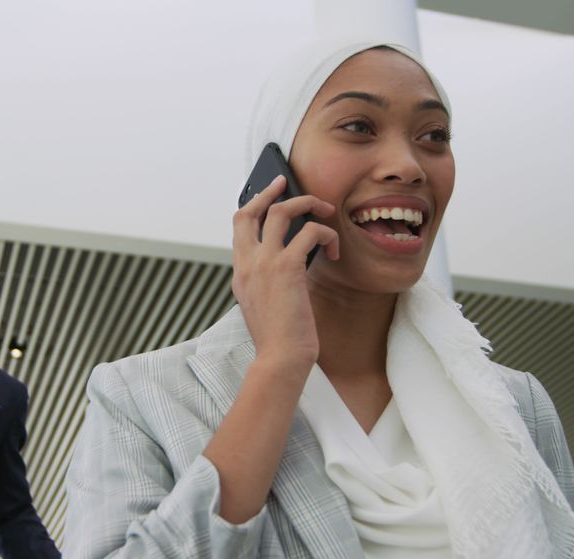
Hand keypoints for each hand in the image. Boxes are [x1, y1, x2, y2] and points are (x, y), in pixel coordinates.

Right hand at [231, 175, 338, 375]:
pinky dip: (326, 234)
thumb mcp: (263, 304)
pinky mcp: (287, 267)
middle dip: (270, 192)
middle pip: (250, 210)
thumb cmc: (278, 339)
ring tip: (325, 210)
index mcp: (240, 272)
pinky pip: (310, 232)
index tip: (268, 195)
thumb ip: (268, 279)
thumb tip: (291, 259)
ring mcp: (265, 263)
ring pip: (281, 211)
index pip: (239, 226)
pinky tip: (334, 250)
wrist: (280, 359)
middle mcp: (247, 263)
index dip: (254, 204)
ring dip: (307, 204)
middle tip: (287, 183)